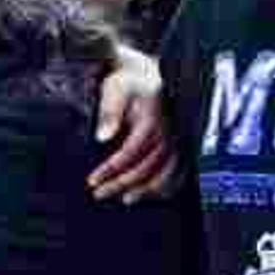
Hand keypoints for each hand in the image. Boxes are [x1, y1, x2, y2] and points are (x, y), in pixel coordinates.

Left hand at [91, 50, 174, 202]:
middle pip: (146, 167)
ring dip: (146, 190)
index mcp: (152, 120)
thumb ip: (109, 112)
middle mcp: (168, 132)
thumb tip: (102, 137)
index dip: (111, 169)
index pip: (131, 152)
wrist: (147, 74)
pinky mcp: (181, 144)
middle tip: (100, 194)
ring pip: (166, 173)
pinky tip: (156, 195)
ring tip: (126, 199)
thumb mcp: (115, 89)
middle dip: (122, 184)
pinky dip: (169, 186)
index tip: (93, 180)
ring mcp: (178, 139)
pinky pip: (181, 170)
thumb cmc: (129, 81)